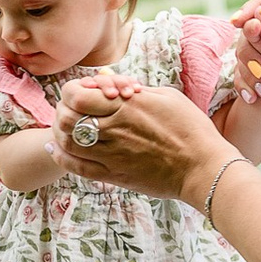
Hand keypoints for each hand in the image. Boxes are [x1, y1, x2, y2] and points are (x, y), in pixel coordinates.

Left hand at [51, 77, 226, 201]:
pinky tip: (57, 149)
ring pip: (66, 142)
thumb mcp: (167, 97)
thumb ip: (137, 91)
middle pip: (66, 118)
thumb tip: (115, 85)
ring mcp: (111, 155)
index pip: (76, 95)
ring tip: (63, 128)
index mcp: (126, 105)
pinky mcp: (114, 176)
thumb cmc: (191, 129)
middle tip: (71, 110)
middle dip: (64, 110)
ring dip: (60, 132)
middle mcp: (114, 129)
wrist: (203, 168)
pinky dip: (61, 157)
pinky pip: (76, 167)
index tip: (84, 92)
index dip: (73, 91)